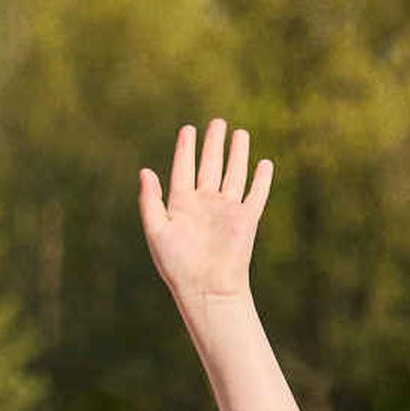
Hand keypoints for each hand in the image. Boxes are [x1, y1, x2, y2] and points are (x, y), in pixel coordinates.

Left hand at [139, 117, 273, 304]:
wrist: (206, 288)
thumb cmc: (177, 265)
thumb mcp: (156, 231)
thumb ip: (150, 200)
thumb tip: (145, 170)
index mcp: (181, 204)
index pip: (183, 168)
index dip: (185, 149)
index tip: (188, 129)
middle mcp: (205, 203)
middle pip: (211, 166)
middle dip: (214, 144)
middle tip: (217, 122)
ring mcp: (227, 210)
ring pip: (234, 174)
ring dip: (237, 154)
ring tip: (240, 133)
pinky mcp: (246, 219)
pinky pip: (256, 194)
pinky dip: (261, 179)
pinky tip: (264, 163)